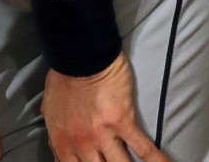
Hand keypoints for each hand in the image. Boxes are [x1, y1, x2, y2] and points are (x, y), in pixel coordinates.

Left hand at [41, 52, 167, 160]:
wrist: (79, 57)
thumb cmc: (64, 79)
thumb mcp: (50, 108)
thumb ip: (56, 131)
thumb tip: (58, 145)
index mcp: (62, 140)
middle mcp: (82, 143)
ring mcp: (102, 135)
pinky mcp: (122, 123)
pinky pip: (144, 149)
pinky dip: (158, 161)